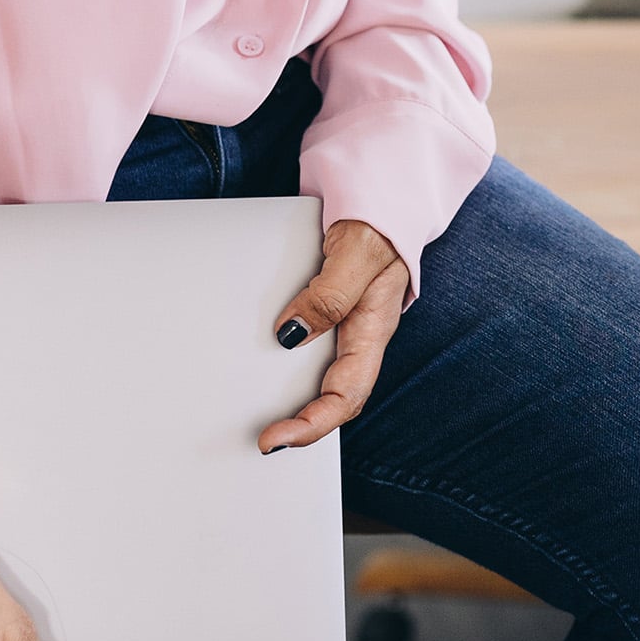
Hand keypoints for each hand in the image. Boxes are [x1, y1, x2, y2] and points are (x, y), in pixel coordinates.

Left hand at [263, 218, 408, 452]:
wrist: (381, 200)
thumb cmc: (377, 225)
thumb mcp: (358, 253)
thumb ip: (330, 294)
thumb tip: (290, 335)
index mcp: (372, 330)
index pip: (347, 394)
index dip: (313, 424)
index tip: (275, 439)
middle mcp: (358, 336)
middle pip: (333, 398)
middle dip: (301, 427)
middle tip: (262, 441)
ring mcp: (343, 327)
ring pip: (319, 379)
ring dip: (292, 403)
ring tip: (258, 418)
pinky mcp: (326, 313)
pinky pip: (306, 351)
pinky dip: (283, 370)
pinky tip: (259, 371)